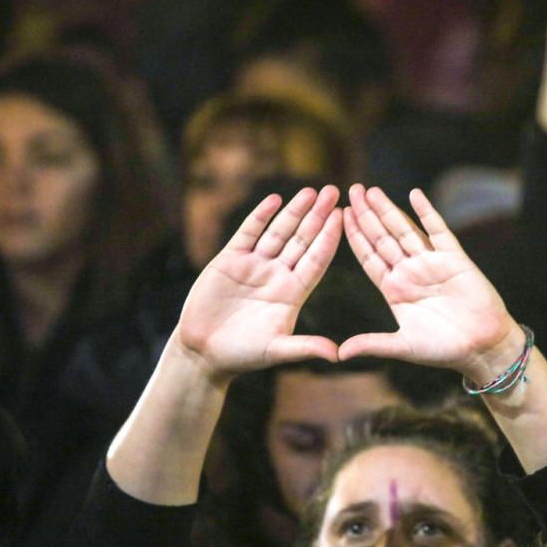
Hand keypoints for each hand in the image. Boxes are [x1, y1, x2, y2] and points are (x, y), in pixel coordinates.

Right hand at [175, 186, 342, 380]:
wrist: (202, 352)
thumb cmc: (242, 355)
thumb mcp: (276, 351)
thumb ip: (305, 348)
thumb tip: (336, 355)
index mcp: (293, 293)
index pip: (316, 260)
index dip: (329, 238)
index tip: (344, 218)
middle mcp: (277, 275)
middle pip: (302, 240)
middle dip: (317, 216)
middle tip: (334, 192)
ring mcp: (254, 265)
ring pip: (278, 232)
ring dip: (293, 211)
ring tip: (310, 191)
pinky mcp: (229, 260)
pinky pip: (248, 233)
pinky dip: (260, 216)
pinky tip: (274, 200)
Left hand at [340, 184, 525, 383]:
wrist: (482, 347)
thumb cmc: (443, 350)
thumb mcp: (402, 346)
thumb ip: (372, 344)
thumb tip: (339, 355)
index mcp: (394, 289)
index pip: (369, 257)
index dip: (355, 237)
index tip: (339, 217)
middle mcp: (410, 272)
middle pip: (383, 238)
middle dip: (366, 215)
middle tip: (351, 190)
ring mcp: (431, 262)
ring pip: (404, 230)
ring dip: (388, 210)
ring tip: (371, 191)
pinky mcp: (454, 258)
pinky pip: (438, 231)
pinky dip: (427, 212)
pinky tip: (414, 195)